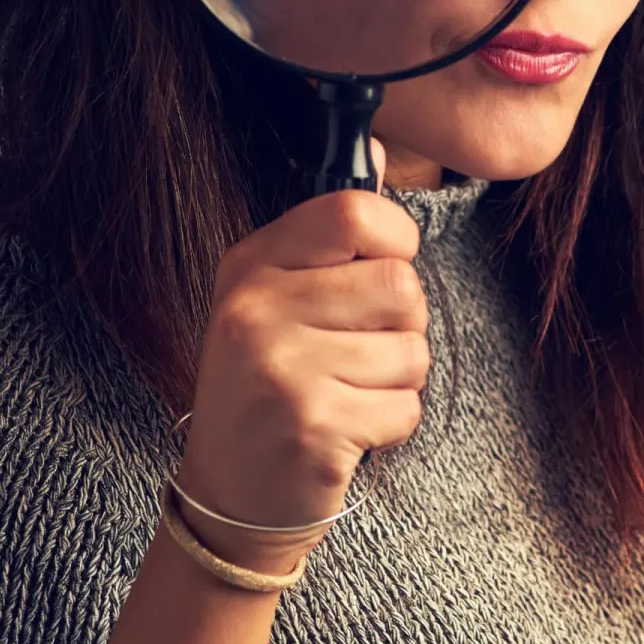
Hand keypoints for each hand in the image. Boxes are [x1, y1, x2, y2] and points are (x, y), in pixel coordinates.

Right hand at [174, 137, 426, 573]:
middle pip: (401, 287)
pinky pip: (405, 408)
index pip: (353, 213)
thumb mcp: (278, 297)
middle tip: (357, 354)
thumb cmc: (273, 383)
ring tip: (347, 394)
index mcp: (251, 265)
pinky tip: (345, 433)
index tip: (381, 268)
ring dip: (397, 381)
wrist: (231, 495)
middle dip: (402, 328)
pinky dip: (391, 426)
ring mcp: (280, 370)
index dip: (394, 240)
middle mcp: (256, 311)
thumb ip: (331, 234)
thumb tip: (380, 147)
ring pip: (412, 352)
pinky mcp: (312, 427)